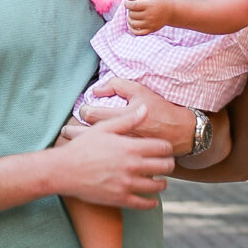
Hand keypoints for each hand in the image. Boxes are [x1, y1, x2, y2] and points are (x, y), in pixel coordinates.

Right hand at [51, 103, 173, 207]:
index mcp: (130, 147)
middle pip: (165, 166)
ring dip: (162, 183)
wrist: (63, 171)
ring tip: (160, 181)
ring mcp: (127, 184)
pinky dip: (151, 202)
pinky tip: (151, 199)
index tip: (165, 150)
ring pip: (157, 186)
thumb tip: (145, 110)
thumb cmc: (82, 148)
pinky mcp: (120, 199)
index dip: (168, 148)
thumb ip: (127, 120)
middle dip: (169, 165)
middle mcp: (132, 166)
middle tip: (166, 165)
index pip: (162, 147)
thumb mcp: (103, 129)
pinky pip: (144, 204)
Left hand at [68, 81, 199, 157]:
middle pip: (88, 137)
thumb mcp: (140, 91)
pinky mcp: (131, 161)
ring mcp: (125, 151)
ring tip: (71, 147)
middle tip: (65, 132)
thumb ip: (117, 85)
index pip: (91, 115)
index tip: (78, 114)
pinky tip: (91, 159)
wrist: (181, 132)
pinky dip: (98, 160)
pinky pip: (108, 162)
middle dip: (73, 134)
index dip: (81, 113)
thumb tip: (96, 89)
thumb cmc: (160, 109)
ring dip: (82, 148)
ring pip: (96, 152)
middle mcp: (121, 136)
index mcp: (121, 117)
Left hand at [125, 0, 172, 34]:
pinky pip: (137, 33)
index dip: (127, 3)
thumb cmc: (158, 1)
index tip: (127, 2)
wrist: (171, 12)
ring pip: (133, 23)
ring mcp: (150, 24)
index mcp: (149, 5)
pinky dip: (132, 29)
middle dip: (129, 10)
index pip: (133, 5)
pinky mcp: (151, 30)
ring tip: (132, 15)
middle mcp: (149, 15)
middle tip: (133, 8)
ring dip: (129, 19)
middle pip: (132, 14)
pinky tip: (133, 24)